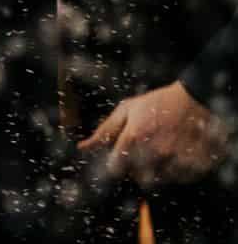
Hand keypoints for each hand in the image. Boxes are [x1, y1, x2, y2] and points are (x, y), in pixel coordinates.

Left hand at [78, 81, 233, 186]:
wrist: (196, 99)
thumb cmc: (158, 102)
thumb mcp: (127, 110)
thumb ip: (105, 131)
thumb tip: (82, 147)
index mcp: (135, 137)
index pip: (116, 168)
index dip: (116, 165)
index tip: (120, 159)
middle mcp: (155, 151)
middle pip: (137, 177)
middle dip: (137, 169)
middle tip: (144, 153)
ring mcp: (177, 160)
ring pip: (159, 180)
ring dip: (157, 169)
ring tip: (162, 150)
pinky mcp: (194, 166)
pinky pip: (179, 179)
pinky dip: (176, 170)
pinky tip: (177, 153)